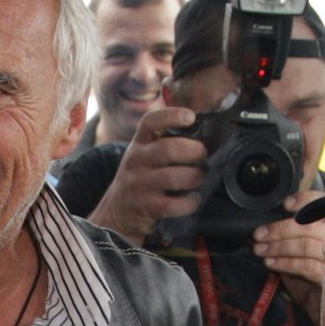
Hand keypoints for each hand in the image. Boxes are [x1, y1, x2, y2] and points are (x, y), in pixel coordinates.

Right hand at [86, 106, 207, 245]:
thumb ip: (166, 140)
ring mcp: (139, 184)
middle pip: (168, 149)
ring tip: (200, 178)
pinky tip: (193, 199)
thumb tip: (206, 130)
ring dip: (195, 177)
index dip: (171, 115)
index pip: (150, 121)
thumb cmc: (142, 175)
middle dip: (195, 151)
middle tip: (203, 156)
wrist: (118, 209)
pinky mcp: (146, 207)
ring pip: (174, 177)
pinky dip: (189, 202)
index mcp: (139, 142)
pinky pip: (173, 204)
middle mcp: (136, 160)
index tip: (190, 117)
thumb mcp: (145, 153)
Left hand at [253, 187, 324, 319]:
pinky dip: (286, 263)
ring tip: (260, 249)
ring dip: (278, 246)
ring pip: (306, 244)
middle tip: (259, 234)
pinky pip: (307, 266)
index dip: (306, 200)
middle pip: (310, 225)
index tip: (286, 204)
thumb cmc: (313, 280)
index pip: (324, 204)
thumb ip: (292, 239)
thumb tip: (269, 230)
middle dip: (280, 228)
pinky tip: (271, 263)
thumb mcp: (300, 256)